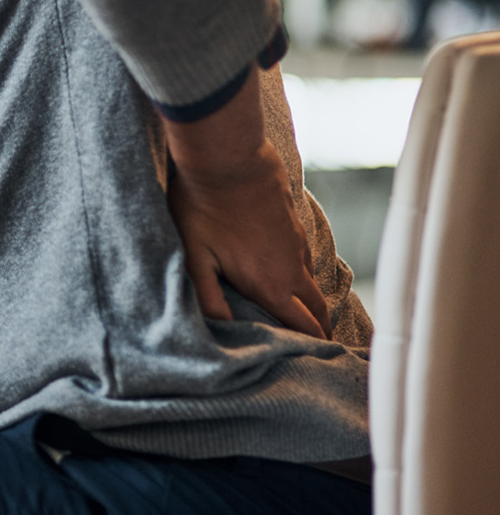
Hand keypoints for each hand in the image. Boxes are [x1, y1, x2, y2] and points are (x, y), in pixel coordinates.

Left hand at [168, 138, 331, 339]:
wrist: (226, 155)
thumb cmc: (203, 206)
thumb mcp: (195, 256)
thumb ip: (209, 296)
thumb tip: (222, 326)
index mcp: (269, 283)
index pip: (302, 326)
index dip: (311, 345)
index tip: (315, 359)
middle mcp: (290, 266)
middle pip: (316, 306)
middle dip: (319, 327)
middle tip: (319, 342)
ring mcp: (294, 240)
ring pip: (310, 277)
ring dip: (309, 296)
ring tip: (302, 310)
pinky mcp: (292, 218)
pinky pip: (303, 251)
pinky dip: (301, 267)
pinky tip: (287, 265)